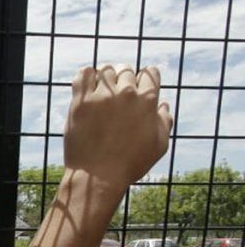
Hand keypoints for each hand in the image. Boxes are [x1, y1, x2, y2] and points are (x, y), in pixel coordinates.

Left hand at [64, 64, 173, 191]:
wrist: (97, 176)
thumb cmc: (130, 164)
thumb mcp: (159, 145)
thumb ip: (164, 121)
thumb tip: (163, 105)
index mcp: (148, 101)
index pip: (150, 73)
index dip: (145, 79)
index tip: (138, 87)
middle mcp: (127, 94)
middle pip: (127, 70)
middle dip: (124, 79)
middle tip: (117, 93)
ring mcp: (102, 96)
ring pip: (106, 70)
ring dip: (105, 77)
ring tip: (101, 91)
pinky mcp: (80, 102)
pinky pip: (83, 74)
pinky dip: (86, 75)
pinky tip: (87, 86)